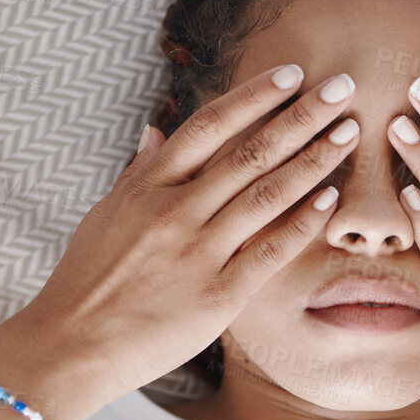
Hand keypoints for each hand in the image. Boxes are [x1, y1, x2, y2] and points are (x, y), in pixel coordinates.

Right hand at [22, 64, 360, 401]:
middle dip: (302, 117)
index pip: (210, 125)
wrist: (71, 345)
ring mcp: (197, 253)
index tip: (292, 75)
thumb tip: (155, 130)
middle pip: (250, 152)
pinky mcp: (216, 297)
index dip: (255, 96)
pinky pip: (269, 252)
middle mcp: (174, 211)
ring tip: (349, 133)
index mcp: (147, 185)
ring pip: (267, 194)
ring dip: (314, 160)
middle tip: (342, 89)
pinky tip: (331, 199)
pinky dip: (302, 222)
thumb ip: (138, 172)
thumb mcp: (105, 214)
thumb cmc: (87, 281)